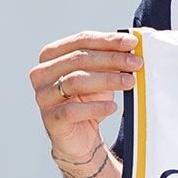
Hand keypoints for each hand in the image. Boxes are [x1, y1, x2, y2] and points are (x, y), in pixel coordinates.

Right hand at [29, 30, 141, 159]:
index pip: (81, 40)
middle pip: (79, 59)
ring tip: (129, 82)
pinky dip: (95, 107)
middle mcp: (42, 73)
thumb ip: (109, 59)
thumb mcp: (99, 75)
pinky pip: (73, 110)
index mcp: (51, 55)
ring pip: (75, 81)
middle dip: (111, 59)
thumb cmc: (88, 100)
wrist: (79, 137)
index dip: (108, 40)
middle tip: (135, 63)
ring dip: (106, 80)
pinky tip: (113, 106)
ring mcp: (44, 96)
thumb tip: (131, 47)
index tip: (132, 42)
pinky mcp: (51, 119)